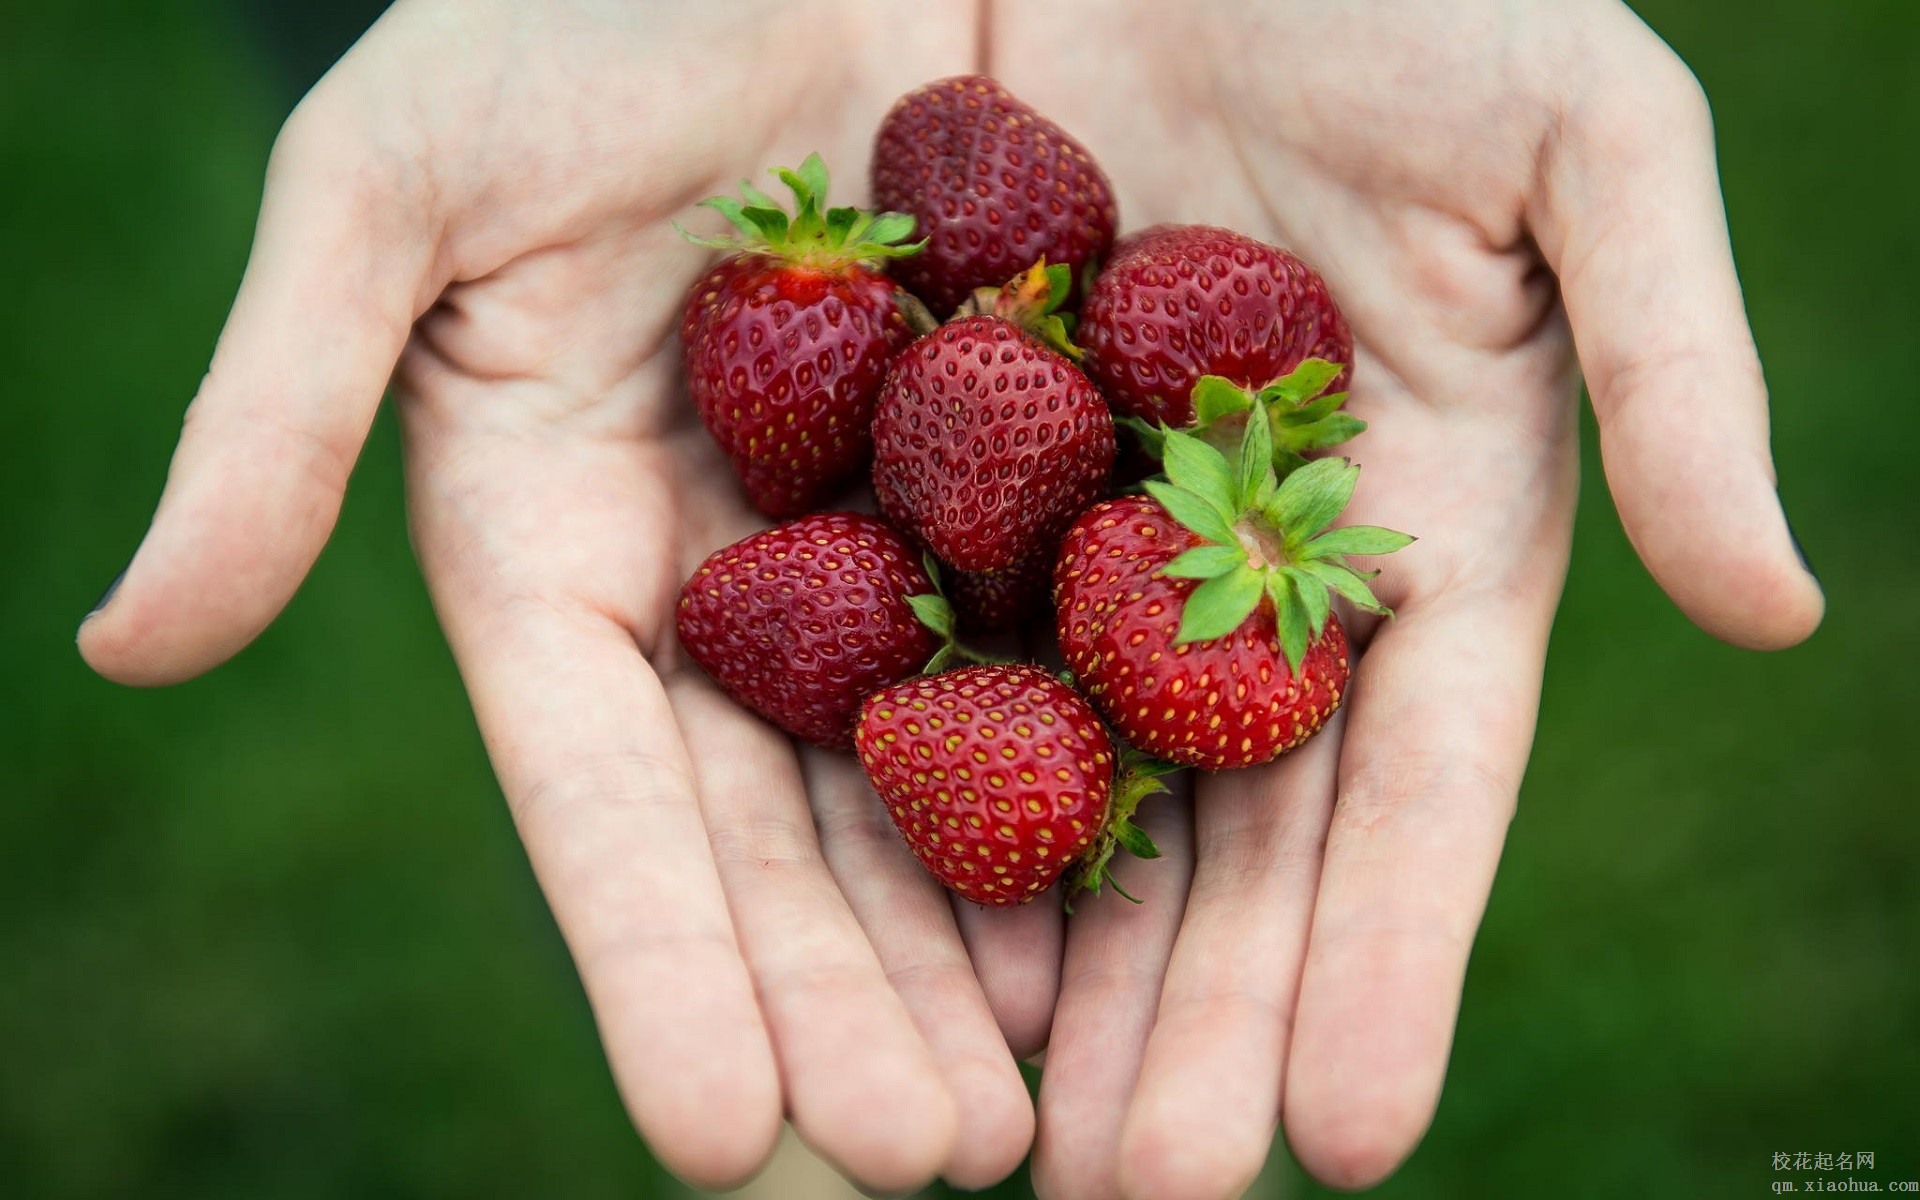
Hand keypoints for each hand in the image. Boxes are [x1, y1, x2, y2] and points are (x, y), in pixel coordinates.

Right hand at [76, 2, 1053, 1191]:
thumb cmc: (554, 13)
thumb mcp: (390, 192)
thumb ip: (275, 416)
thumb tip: (125, 640)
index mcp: (563, 551)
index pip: (611, 797)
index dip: (660, 964)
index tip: (724, 1140)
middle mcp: (729, 578)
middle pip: (793, 826)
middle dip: (857, 1000)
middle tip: (942, 1163)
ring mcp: (884, 532)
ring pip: (946, 768)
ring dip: (997, 936)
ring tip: (1057, 1104)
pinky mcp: (1033, 455)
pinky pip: (1082, 623)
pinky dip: (1126, 755)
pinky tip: (1172, 890)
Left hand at [994, 1, 1823, 1194]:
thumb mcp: (1588, 142)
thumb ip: (1678, 368)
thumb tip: (1779, 612)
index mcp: (1417, 527)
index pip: (1408, 783)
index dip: (1385, 956)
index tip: (1354, 1136)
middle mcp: (1250, 564)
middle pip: (1227, 831)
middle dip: (1194, 1017)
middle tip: (1144, 1199)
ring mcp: (1089, 524)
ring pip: (1066, 782)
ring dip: (1047, 968)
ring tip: (1014, 1148)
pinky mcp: (935, 463)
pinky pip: (909, 644)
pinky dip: (898, 795)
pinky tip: (878, 938)